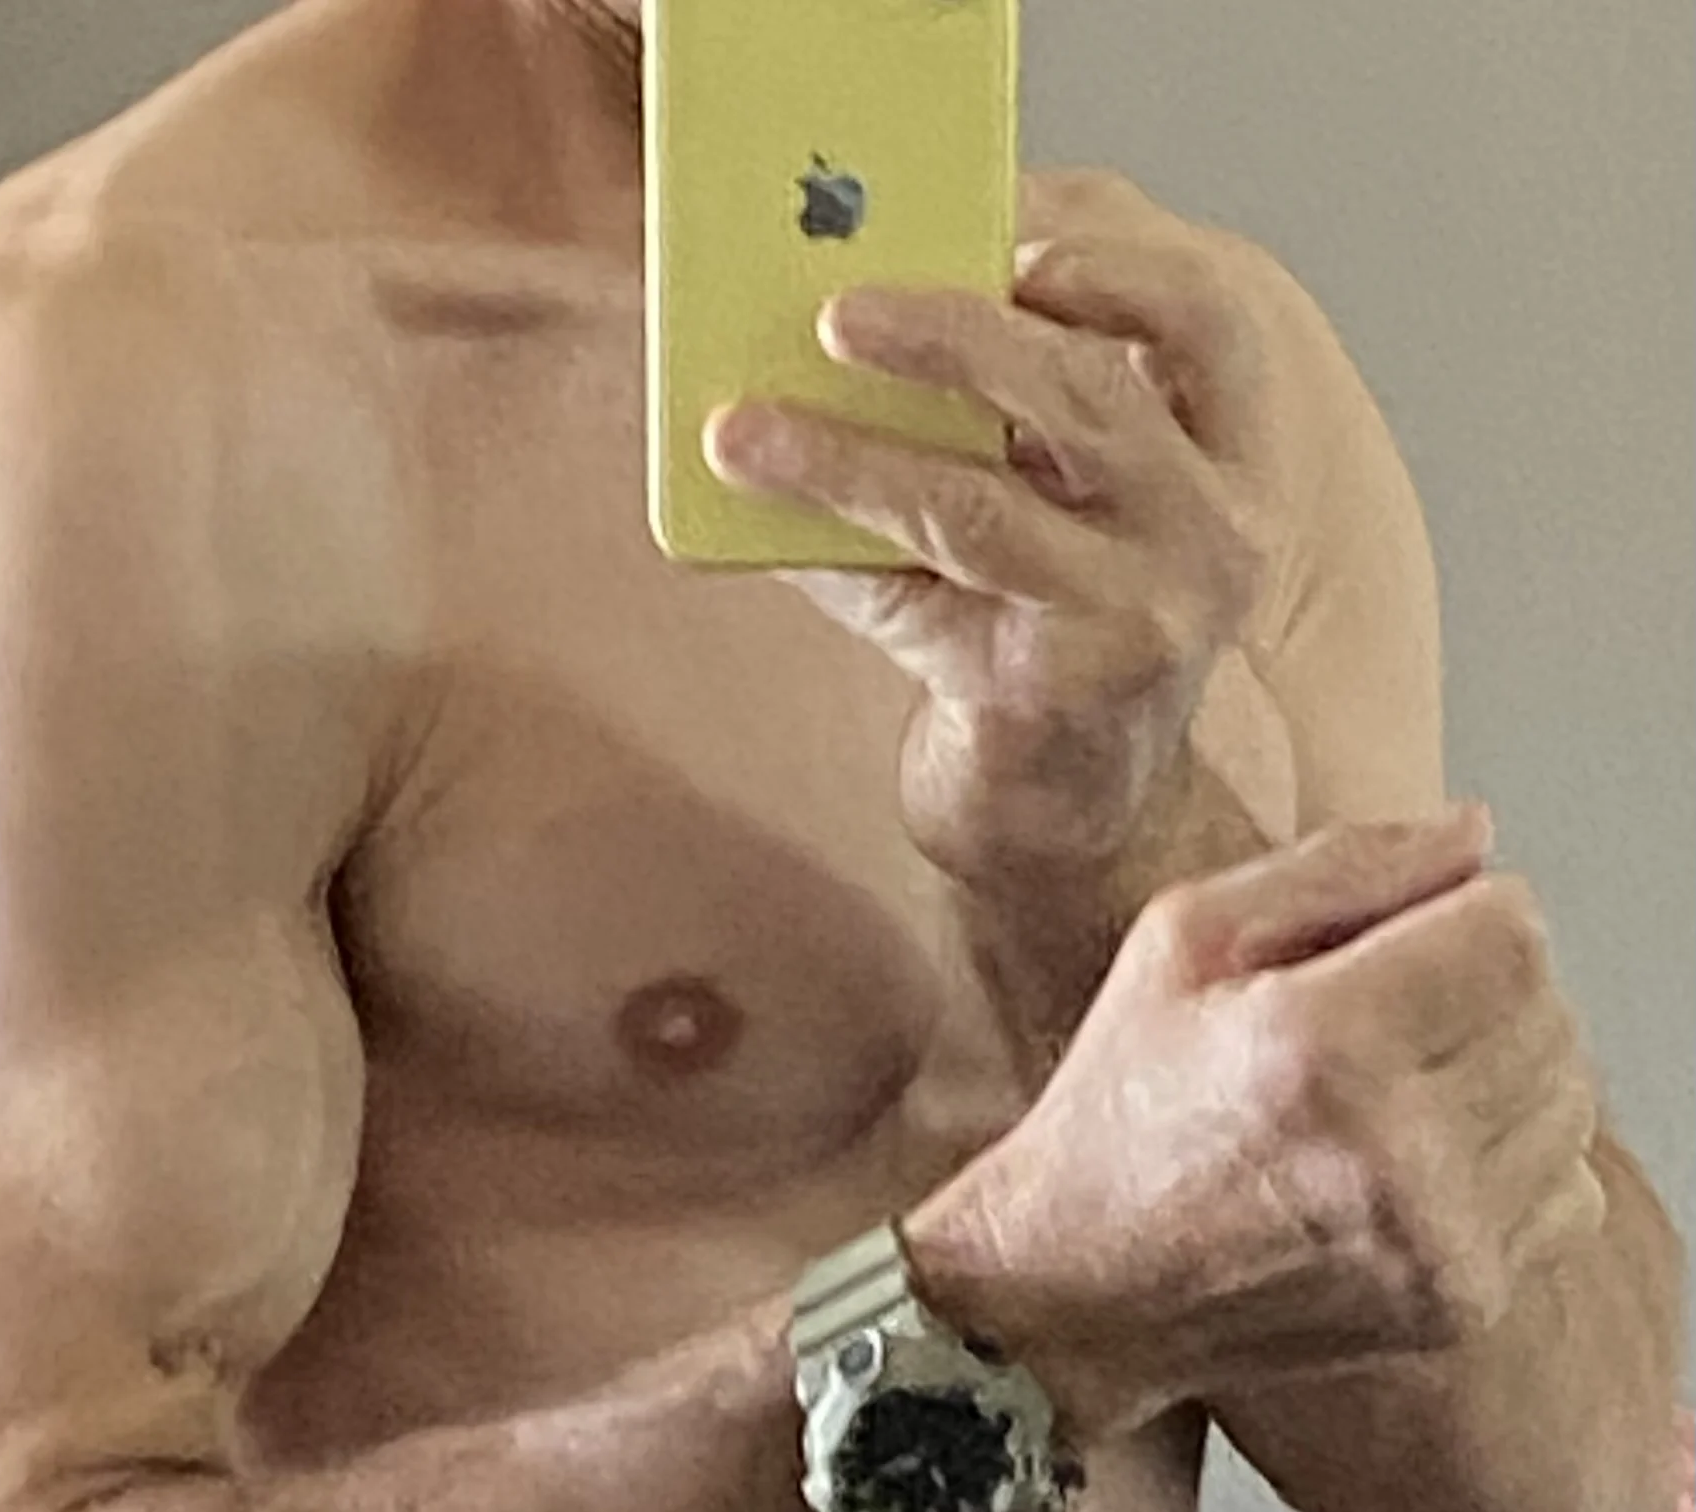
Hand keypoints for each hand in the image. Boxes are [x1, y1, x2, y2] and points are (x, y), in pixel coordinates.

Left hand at [702, 175, 1286, 882]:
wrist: (1071, 809)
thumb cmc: (1053, 632)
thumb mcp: (1055, 499)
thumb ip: (996, 402)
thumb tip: (830, 308)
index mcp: (1228, 459)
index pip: (1209, 325)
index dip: (1117, 263)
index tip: (1012, 232)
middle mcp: (1212, 534)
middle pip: (1088, 392)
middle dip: (953, 333)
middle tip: (840, 311)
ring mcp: (1142, 619)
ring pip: (982, 502)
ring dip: (851, 453)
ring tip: (751, 426)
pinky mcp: (1056, 692)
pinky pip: (920, 595)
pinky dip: (831, 542)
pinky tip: (764, 499)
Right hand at [904, 809, 1609, 1445]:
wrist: (1075, 1297)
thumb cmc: (1118, 1117)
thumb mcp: (1182, 940)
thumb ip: (1341, 865)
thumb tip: (1476, 835)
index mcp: (1319, 1047)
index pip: (1513, 933)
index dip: (1469, 913)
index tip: (1409, 939)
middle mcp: (1392, 1156)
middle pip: (1552, 1011)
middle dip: (1486, 993)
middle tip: (1391, 1018)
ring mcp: (1436, 1244)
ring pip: (1572, 1100)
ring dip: (1506, 1076)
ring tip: (1403, 1092)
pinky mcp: (1459, 1307)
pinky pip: (1569, 1193)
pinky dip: (1513, 1167)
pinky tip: (1423, 1166)